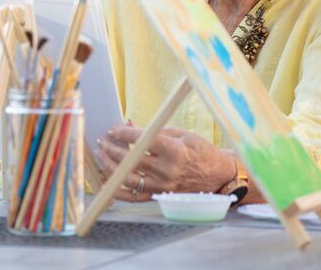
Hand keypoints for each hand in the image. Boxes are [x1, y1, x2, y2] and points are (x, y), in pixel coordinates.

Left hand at [96, 124, 234, 200]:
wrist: (218, 175)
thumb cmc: (200, 150)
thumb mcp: (180, 133)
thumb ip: (152, 131)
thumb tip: (128, 124)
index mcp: (174, 151)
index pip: (141, 141)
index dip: (123, 134)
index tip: (113, 130)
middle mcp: (167, 170)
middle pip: (131, 160)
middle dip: (113, 148)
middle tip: (103, 141)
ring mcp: (163, 185)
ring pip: (129, 178)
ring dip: (111, 167)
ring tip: (102, 156)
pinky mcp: (161, 195)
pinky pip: (135, 197)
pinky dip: (119, 191)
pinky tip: (108, 181)